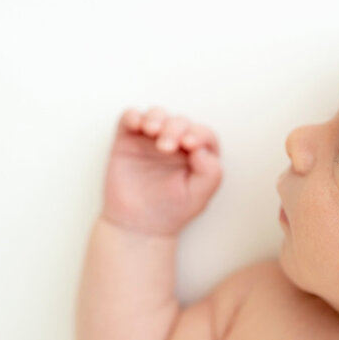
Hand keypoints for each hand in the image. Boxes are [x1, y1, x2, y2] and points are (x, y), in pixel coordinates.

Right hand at [101, 106, 222, 235]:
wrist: (137, 225)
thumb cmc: (171, 210)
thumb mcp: (199, 196)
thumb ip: (210, 172)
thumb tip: (203, 149)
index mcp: (198, 155)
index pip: (203, 134)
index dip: (198, 134)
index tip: (189, 145)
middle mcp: (177, 143)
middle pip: (180, 122)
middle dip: (175, 129)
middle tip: (165, 147)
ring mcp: (151, 139)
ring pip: (157, 114)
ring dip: (156, 118)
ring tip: (152, 132)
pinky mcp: (128, 139)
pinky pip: (130, 118)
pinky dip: (133, 116)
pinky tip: (137, 126)